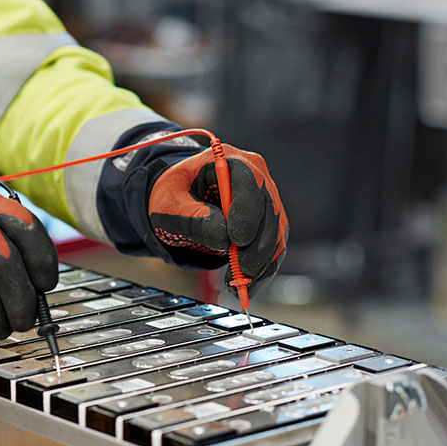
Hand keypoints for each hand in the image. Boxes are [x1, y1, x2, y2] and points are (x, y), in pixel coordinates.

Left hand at [146, 144, 286, 288]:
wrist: (178, 200)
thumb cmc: (173, 195)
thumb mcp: (170, 204)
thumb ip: (194, 217)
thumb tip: (223, 237)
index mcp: (227, 161)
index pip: (249, 182)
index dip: (247, 212)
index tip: (236, 241)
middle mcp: (255, 176)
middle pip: (269, 210)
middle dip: (256, 245)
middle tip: (240, 272)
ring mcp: (265, 199)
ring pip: (276, 232)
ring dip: (262, 262)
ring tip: (240, 284)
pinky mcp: (269, 222)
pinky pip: (274, 246)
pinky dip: (264, 268)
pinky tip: (248, 285)